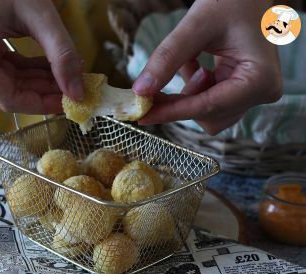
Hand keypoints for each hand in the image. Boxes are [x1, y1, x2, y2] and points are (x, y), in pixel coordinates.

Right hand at [0, 0, 82, 113]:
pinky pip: (5, 71)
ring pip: (10, 84)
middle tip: (74, 88)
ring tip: (68, 75)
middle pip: (10, 92)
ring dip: (40, 82)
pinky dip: (30, 71)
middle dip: (45, 92)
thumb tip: (77, 93)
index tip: (69, 102)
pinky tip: (52, 68)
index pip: (9, 98)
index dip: (42, 105)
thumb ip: (62, 56)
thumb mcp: (42, 17)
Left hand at [133, 0, 281, 134]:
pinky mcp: (245, 89)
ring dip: (188, 94)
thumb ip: (166, 59)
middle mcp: (263, 92)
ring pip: (209, 112)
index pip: (208, 107)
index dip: (171, 112)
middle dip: (180, 102)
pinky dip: (194, 87)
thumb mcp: (195, 26)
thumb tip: (140, 92)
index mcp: (260, 79)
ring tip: (189, 61)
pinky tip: (193, 63)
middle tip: (154, 88)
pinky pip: (211, 100)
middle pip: (209, 116)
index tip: (142, 115)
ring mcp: (255, 92)